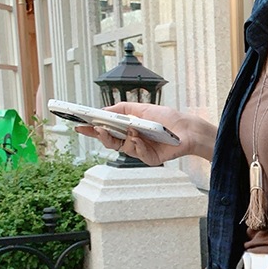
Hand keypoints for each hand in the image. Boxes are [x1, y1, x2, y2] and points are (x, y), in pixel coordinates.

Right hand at [74, 103, 216, 163]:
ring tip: (127, 130)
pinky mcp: (150, 159)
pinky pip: (138, 153)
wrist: (188, 129)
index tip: (79, 124)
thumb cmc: (167, 118)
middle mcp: (131, 141)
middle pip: (109, 141)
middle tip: (95, 128)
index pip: (106, 130)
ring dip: (123, 138)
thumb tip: (102, 110)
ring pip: (122, 148)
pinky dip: (138, 144)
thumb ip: (121, 109)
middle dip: (100, 135)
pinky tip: (139, 137)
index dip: (92, 128)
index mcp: (127, 129)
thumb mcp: (141, 109)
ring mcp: (140, 151)